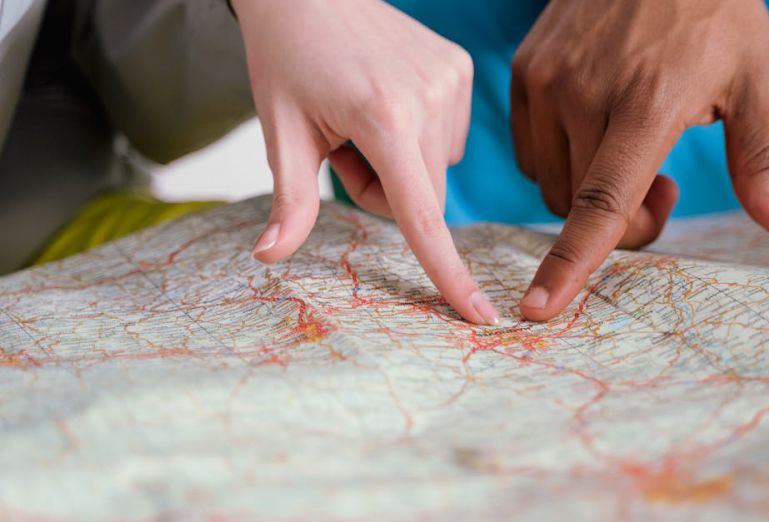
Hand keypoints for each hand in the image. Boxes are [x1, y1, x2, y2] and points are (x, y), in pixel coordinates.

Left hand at [232, 0, 498, 324]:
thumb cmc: (286, 58)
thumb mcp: (282, 131)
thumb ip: (290, 201)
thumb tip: (268, 257)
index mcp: (384, 118)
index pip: (422, 216)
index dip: (449, 274)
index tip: (483, 317)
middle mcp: (430, 99)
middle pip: (424, 199)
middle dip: (384, 192)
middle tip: (342, 148)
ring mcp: (451, 80)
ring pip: (436, 170)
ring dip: (402, 164)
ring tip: (362, 117)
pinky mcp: (460, 68)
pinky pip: (446, 137)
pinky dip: (418, 135)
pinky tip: (388, 99)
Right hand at [510, 0, 768, 320]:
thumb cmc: (719, 13)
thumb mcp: (757, 81)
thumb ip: (761, 162)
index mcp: (646, 103)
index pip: (600, 203)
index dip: (572, 263)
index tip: (539, 309)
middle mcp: (584, 93)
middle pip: (579, 206)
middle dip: (624, 218)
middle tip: (667, 184)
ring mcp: (546, 79)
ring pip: (549, 182)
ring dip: (587, 190)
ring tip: (631, 145)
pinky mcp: (526, 70)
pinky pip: (529, 149)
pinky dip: (561, 159)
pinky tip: (599, 126)